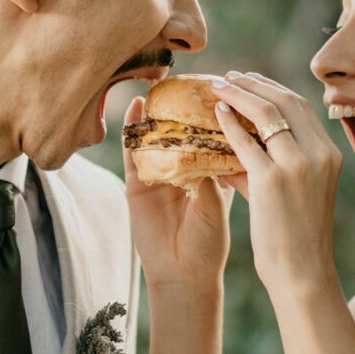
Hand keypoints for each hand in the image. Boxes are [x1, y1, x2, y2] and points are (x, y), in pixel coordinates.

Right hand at [123, 95, 234, 290]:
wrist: (184, 274)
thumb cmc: (209, 242)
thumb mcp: (219, 200)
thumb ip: (213, 169)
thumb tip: (215, 133)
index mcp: (211, 170)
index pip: (213, 133)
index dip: (216, 111)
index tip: (223, 87)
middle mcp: (184, 167)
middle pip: (183, 129)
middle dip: (186, 106)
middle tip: (191, 79)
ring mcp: (159, 173)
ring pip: (157, 135)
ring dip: (159, 112)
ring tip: (162, 86)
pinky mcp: (137, 183)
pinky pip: (132, 151)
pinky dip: (132, 129)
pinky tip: (135, 108)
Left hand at [209, 72, 342, 293]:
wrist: (302, 271)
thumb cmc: (296, 235)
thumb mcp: (301, 190)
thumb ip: (280, 161)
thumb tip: (241, 136)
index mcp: (330, 154)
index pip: (301, 107)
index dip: (274, 88)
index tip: (251, 80)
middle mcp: (319, 154)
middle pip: (285, 101)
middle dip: (255, 83)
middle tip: (230, 76)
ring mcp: (297, 166)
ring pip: (265, 113)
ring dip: (239, 94)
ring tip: (218, 86)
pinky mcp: (271, 181)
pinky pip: (244, 141)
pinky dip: (228, 122)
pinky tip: (215, 113)